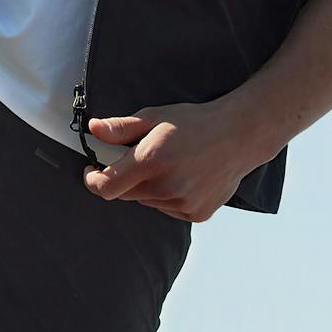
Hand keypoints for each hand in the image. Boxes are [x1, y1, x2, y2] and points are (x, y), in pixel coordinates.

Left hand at [83, 98, 262, 222]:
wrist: (238, 137)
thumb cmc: (194, 123)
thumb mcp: (154, 117)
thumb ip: (121, 128)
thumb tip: (93, 130)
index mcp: (151, 162)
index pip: (107, 187)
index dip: (93, 180)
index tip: (92, 169)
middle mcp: (166, 188)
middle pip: (125, 194)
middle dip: (122, 178)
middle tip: (135, 158)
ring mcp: (183, 204)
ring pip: (147, 201)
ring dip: (146, 187)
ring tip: (166, 164)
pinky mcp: (197, 214)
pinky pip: (168, 210)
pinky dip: (166, 197)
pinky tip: (182, 177)